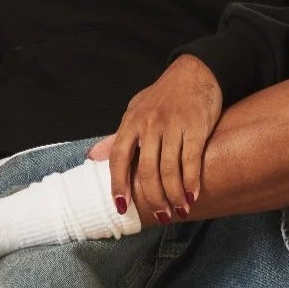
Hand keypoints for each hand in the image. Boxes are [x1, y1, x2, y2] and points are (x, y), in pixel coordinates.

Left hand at [86, 54, 221, 221]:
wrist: (195, 71)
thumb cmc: (163, 95)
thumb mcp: (135, 110)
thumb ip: (117, 136)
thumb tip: (93, 156)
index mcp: (131, 122)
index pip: (118, 158)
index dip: (118, 185)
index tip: (122, 207)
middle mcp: (149, 124)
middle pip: (147, 170)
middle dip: (153, 198)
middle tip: (161, 216)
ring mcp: (172, 125)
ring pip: (169, 168)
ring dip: (174, 195)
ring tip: (179, 210)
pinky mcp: (195, 125)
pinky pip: (191, 159)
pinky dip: (191, 180)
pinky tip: (193, 195)